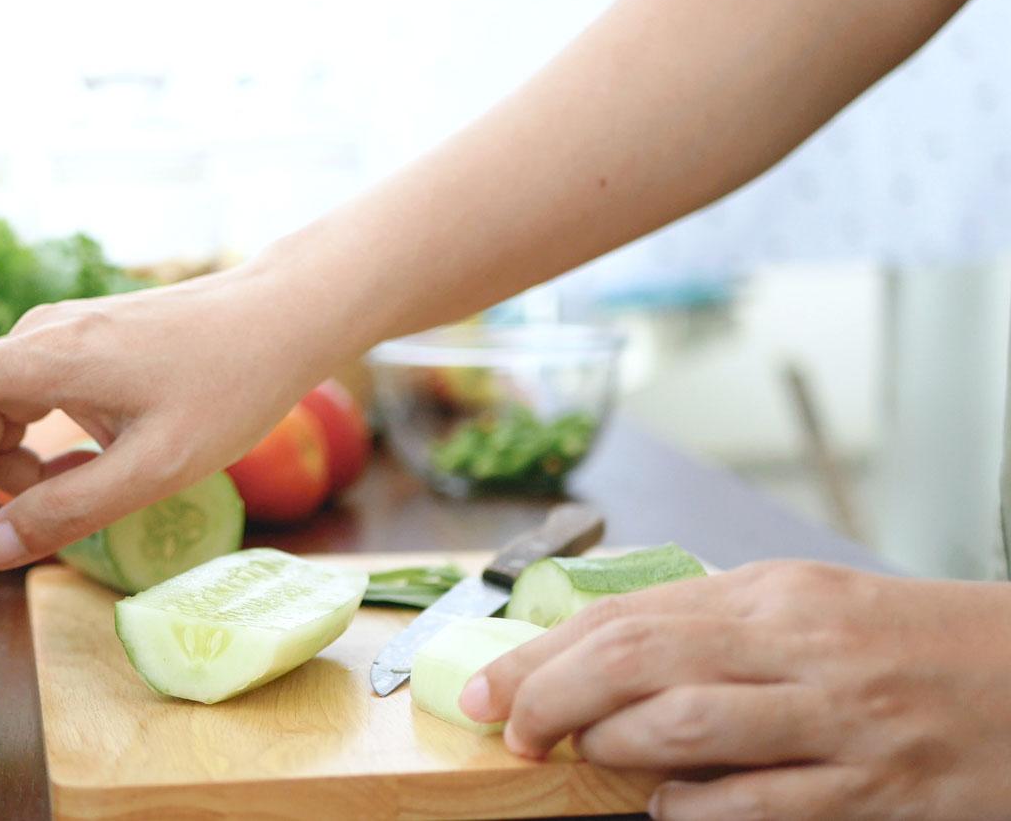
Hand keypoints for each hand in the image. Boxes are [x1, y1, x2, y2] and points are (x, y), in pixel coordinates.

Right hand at [0, 262, 354, 568]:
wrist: (278, 316)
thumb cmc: (230, 384)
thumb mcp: (157, 468)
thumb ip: (69, 511)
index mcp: (38, 365)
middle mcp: (27, 344)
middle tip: (49, 534)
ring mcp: (45, 343)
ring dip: (13, 477)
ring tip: (90, 493)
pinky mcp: (64, 349)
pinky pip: (16, 409)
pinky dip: (36, 451)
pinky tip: (95, 462)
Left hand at [463, 561, 1010, 819]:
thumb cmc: (906, 643)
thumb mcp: (804, 607)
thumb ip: (707, 627)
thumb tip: (594, 656)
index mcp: (772, 592)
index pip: (626, 612)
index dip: (539, 652)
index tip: (485, 686)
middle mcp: (798, 644)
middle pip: (637, 659)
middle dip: (549, 694)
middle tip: (507, 728)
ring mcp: (837, 718)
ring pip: (685, 724)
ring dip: (610, 746)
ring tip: (580, 757)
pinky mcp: (874, 789)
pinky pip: (759, 804)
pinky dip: (695, 808)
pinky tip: (669, 806)